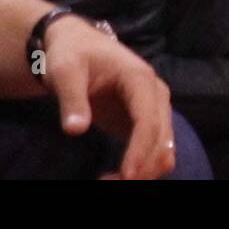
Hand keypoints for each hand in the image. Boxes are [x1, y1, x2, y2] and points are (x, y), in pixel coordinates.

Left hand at [41, 16, 176, 179]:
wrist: (77, 45)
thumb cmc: (72, 54)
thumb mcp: (65, 71)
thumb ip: (71, 99)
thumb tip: (75, 130)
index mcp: (140, 78)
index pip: (148, 120)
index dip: (140, 150)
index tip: (126, 176)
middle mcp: (155, 95)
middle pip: (162, 139)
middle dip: (141, 168)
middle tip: (106, 184)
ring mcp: (153, 109)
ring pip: (163, 149)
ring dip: (144, 171)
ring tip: (107, 182)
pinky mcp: (144, 121)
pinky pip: (153, 151)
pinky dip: (141, 168)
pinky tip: (114, 176)